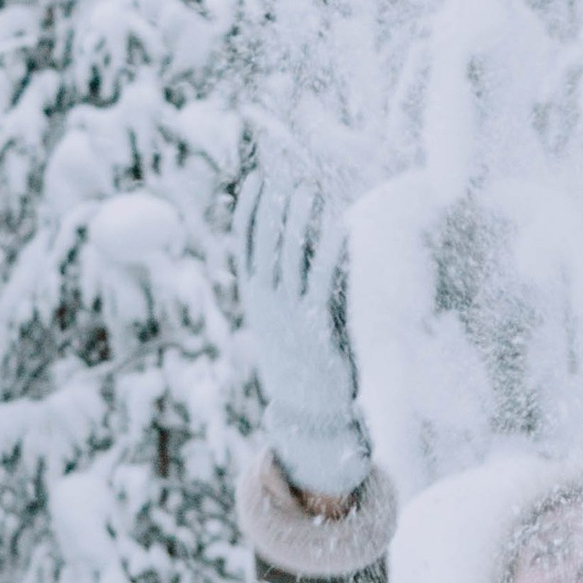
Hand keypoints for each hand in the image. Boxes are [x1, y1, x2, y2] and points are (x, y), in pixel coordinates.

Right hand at [233, 172, 369, 498]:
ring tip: (304, 190)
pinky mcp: (318, 325)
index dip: (249, 209)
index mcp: (254, 297)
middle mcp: (267, 302)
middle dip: (272, 207)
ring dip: (296, 221)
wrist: (310, 408)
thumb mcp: (280, 317)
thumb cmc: (300, 356)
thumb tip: (291, 242)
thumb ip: (283, 282)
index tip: (256, 178)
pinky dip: (329, 253)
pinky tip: (337, 228)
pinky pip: (323, 281)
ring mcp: (289, 313)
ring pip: (289, 257)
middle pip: (265, 244)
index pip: (244, 244)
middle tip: (282, 174)